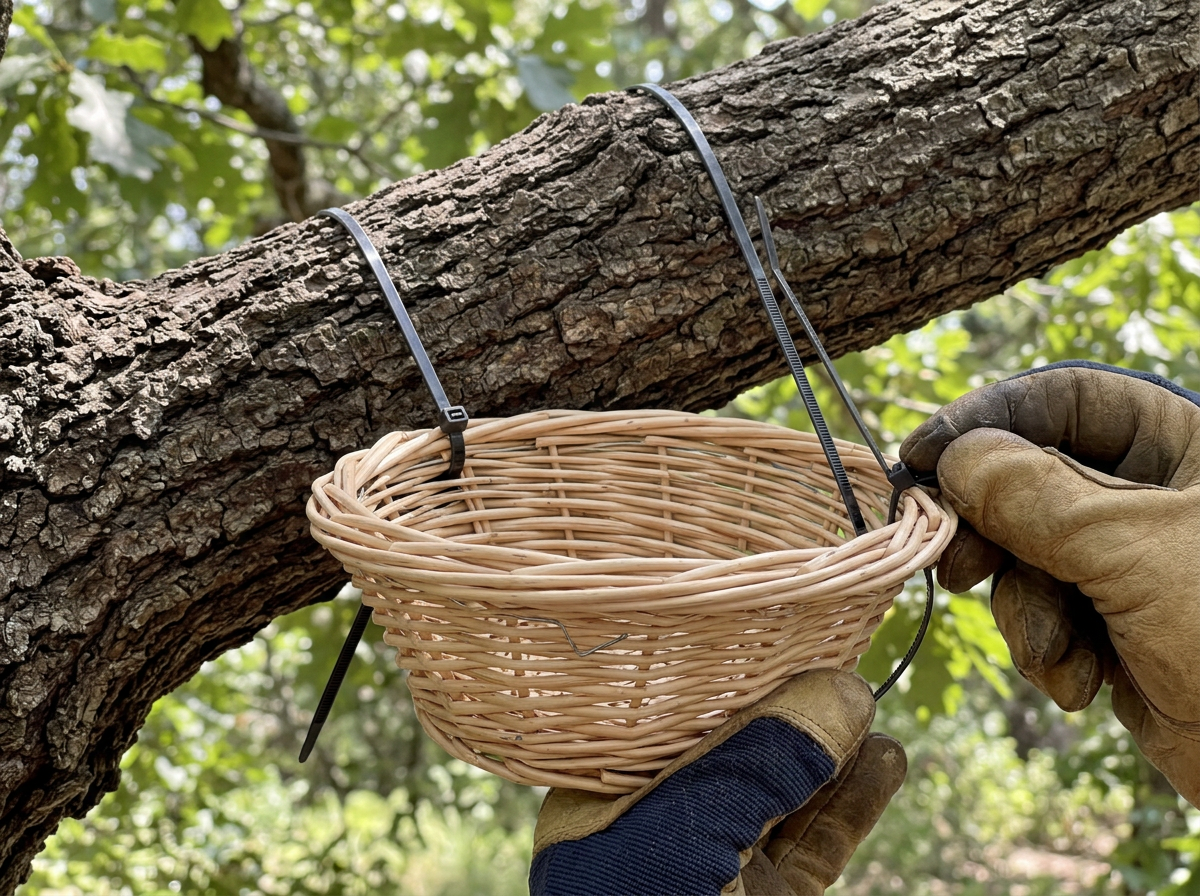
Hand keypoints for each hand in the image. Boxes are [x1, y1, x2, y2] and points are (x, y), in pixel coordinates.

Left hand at [529, 670, 904, 895]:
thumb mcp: (690, 836)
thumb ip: (759, 760)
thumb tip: (841, 689)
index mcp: (602, 807)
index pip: (665, 715)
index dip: (725, 670)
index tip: (783, 627)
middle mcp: (655, 832)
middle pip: (731, 747)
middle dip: (786, 706)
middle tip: (839, 656)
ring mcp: (714, 871)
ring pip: (781, 793)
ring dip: (831, 751)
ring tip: (870, 705)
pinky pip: (816, 844)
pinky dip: (853, 803)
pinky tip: (886, 761)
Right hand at [899, 361, 1199, 804]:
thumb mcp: (1134, 551)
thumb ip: (1031, 496)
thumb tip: (953, 458)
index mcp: (1186, 446)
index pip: (1068, 397)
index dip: (988, 417)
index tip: (921, 456)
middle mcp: (1157, 495)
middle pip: (1032, 479)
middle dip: (994, 533)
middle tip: (956, 565)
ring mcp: (1135, 562)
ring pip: (1029, 555)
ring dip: (1028, 609)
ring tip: (1056, 651)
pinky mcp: (1120, 625)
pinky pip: (1048, 614)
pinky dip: (1052, 649)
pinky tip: (1085, 682)